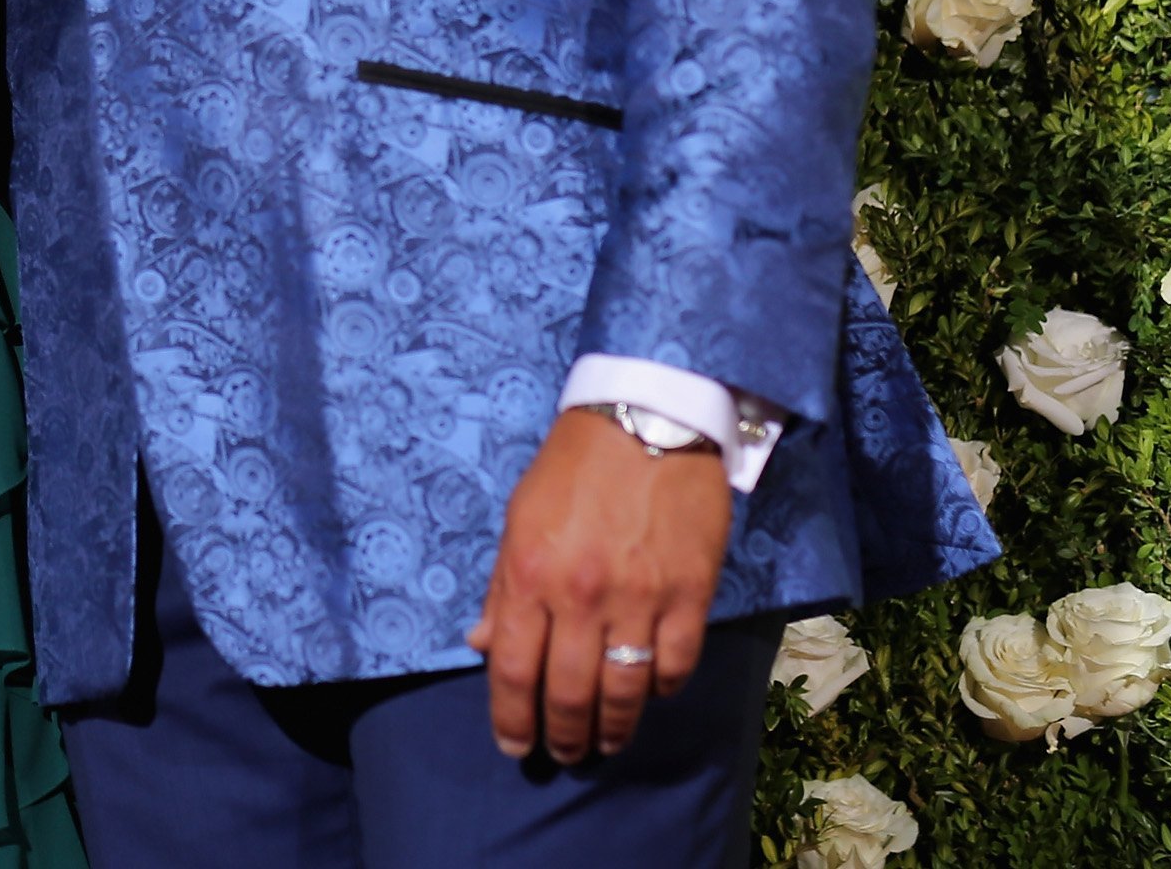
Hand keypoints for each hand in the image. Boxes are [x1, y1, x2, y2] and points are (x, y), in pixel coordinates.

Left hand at [464, 407, 731, 765]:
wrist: (647, 419)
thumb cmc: (573, 468)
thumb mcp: (518, 519)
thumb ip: (501, 587)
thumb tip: (480, 643)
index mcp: (530, 574)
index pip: (512, 670)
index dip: (511, 720)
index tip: (514, 746)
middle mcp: (581, 595)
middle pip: (568, 694)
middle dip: (562, 736)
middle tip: (564, 752)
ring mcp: (639, 598)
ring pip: (624, 693)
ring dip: (613, 728)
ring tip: (607, 741)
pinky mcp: (689, 595)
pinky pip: (675, 666)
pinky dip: (661, 689)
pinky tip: (651, 692)